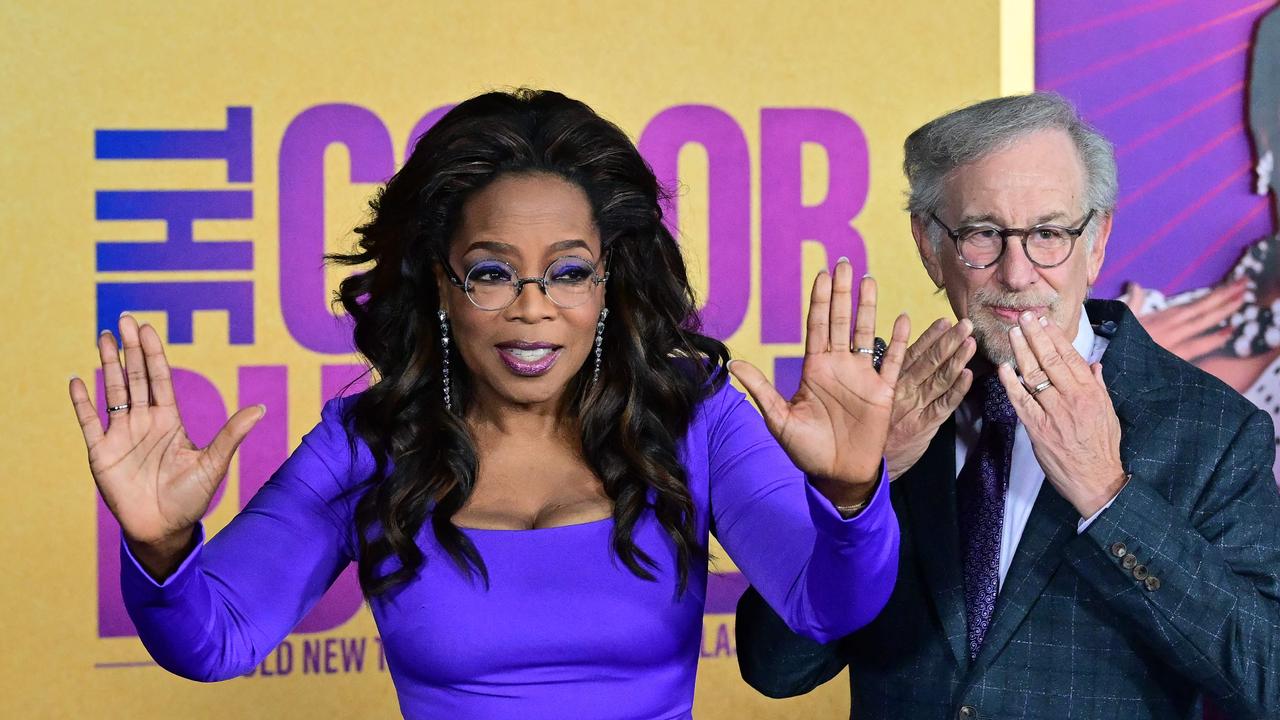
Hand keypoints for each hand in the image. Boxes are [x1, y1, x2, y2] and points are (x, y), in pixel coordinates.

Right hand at [68, 315, 263, 578]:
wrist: (164, 530)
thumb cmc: (190, 498)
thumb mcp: (213, 464)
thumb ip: (231, 435)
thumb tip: (261, 409)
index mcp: (169, 420)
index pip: (159, 379)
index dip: (153, 353)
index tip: (147, 328)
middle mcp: (144, 422)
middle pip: (135, 377)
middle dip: (130, 349)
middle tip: (123, 318)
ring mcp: (121, 435)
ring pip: (112, 391)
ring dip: (107, 365)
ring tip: (102, 336)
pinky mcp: (101, 452)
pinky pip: (88, 422)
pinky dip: (81, 402)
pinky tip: (77, 379)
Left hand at [730, 260, 908, 505]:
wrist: (836, 475)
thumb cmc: (806, 449)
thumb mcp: (779, 419)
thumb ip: (760, 390)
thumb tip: (732, 366)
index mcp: (815, 368)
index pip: (817, 326)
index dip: (819, 300)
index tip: (821, 274)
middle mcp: (839, 366)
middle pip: (841, 321)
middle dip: (842, 293)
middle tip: (844, 263)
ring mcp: (862, 376)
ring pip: (866, 333)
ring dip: (868, 307)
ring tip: (869, 279)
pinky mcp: (882, 392)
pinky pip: (892, 361)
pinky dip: (898, 341)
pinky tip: (902, 318)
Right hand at [885, 317, 974, 479]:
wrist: (866, 464)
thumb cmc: (869, 428)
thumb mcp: (871, 398)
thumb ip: (886, 378)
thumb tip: (898, 355)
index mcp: (889, 382)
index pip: (912, 354)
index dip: (929, 337)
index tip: (944, 321)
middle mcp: (903, 391)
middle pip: (929, 362)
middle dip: (949, 341)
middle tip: (966, 324)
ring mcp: (916, 408)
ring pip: (939, 379)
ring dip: (957, 360)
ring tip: (971, 342)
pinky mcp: (925, 426)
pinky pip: (944, 405)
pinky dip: (957, 390)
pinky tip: (968, 375)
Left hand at [997, 312, 1126, 517]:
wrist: (1097, 481)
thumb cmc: (1102, 448)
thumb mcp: (1109, 413)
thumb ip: (1098, 387)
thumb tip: (1094, 365)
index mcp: (1091, 393)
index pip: (1071, 357)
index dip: (1055, 337)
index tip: (1044, 322)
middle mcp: (1073, 398)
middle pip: (1051, 360)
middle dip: (1035, 336)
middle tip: (1023, 317)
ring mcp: (1054, 413)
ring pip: (1034, 376)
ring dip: (1021, 352)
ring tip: (1011, 334)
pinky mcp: (1038, 429)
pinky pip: (1021, 401)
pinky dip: (1011, 383)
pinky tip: (1003, 368)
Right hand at [1124, 280, 1244, 361]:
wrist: (1108, 357)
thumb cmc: (1115, 339)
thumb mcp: (1125, 318)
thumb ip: (1134, 301)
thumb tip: (1134, 284)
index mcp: (1161, 316)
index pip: (1195, 303)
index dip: (1215, 294)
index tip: (1233, 285)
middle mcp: (1170, 325)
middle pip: (1203, 308)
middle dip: (1225, 296)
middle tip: (1244, 284)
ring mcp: (1172, 339)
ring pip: (1202, 322)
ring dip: (1223, 311)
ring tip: (1241, 300)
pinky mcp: (1172, 355)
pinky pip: (1197, 346)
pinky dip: (1213, 339)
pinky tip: (1228, 332)